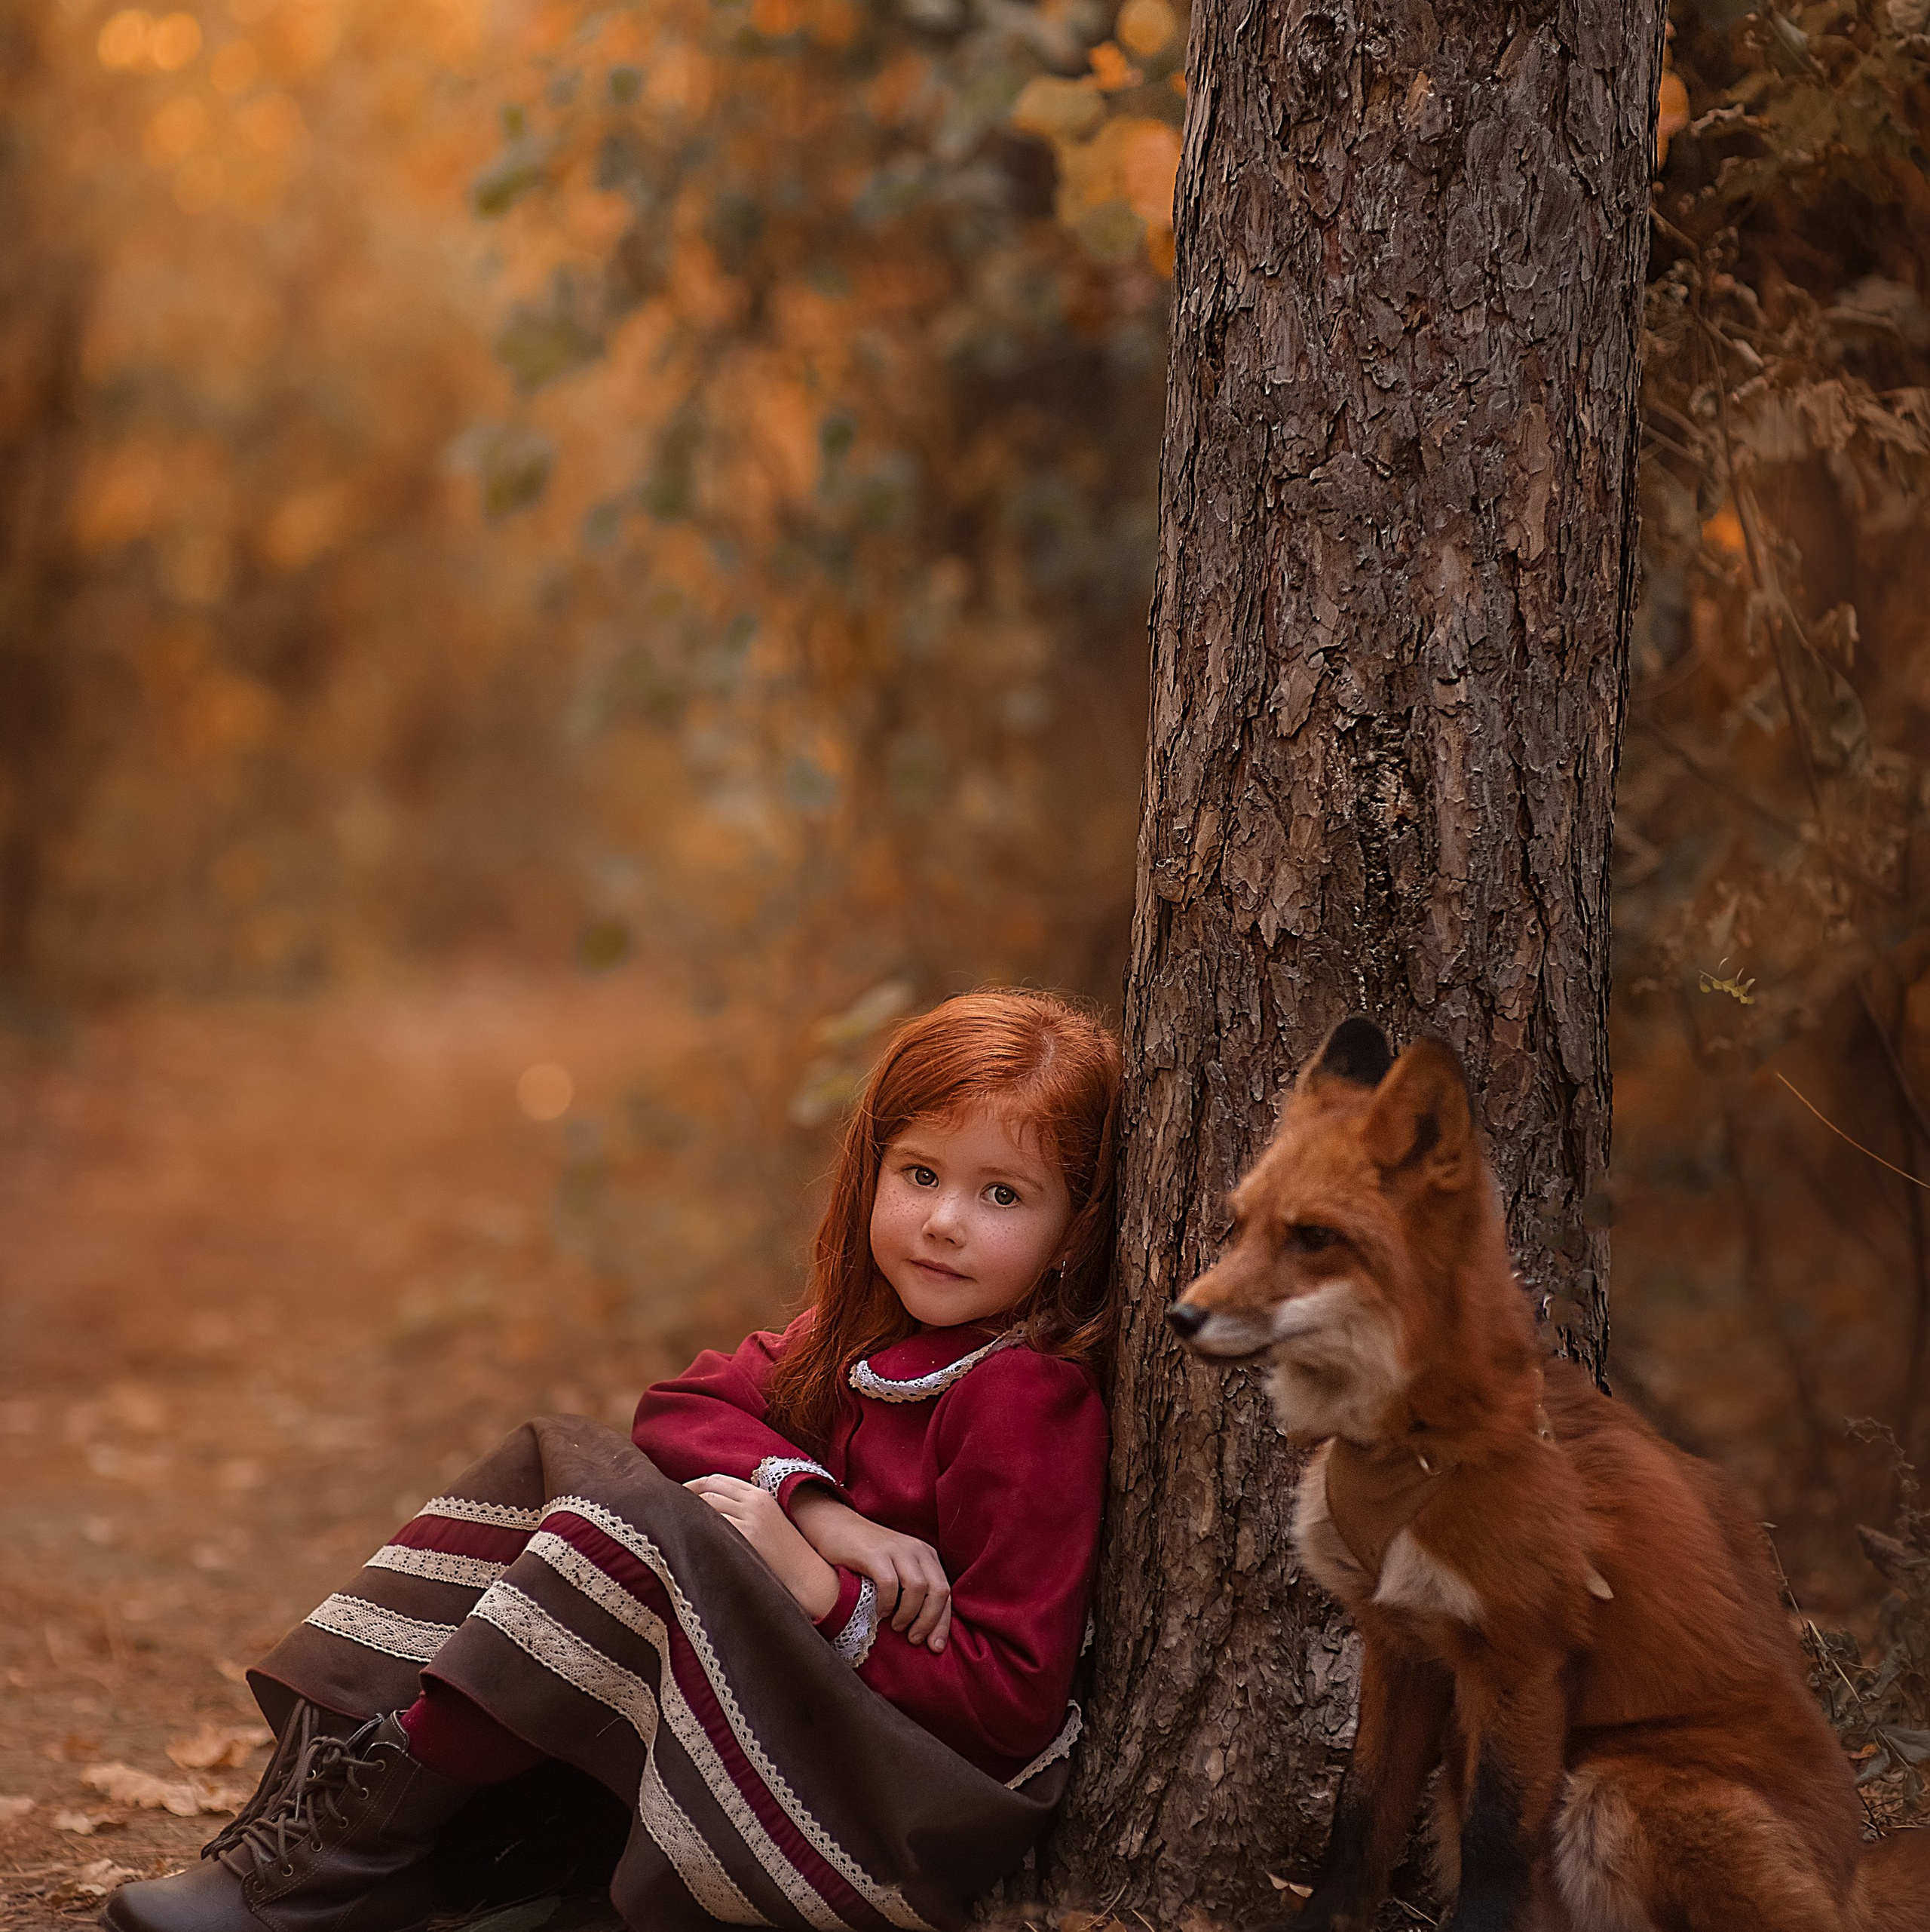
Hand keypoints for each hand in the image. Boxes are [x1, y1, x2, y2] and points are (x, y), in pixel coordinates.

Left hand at [684, 1476, 840, 1620]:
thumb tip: (707, 1511)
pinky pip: (713, 1526)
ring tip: (672, 1525)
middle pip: (708, 1487)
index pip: (718, 1479)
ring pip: (707, 1505)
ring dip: (687, 1514)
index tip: (678, 1495)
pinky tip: (686, 1539)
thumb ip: (744, 1510)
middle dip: (684, 1495)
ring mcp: (750, 1519)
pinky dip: (697, 1529)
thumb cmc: (785, 1555)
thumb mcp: (769, 1521)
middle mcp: (754, 1502)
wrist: (808, 1577)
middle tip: (667, 1509)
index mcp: (759, 1495)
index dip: (694, 1485)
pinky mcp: (747, 1538)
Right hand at [789, 1490, 952, 1651]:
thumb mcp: (897, 1569)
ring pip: (918, 1588)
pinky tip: (880, 1612)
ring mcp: (896, 1549)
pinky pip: (890, 1584)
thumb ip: (913, 1590)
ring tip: (895, 1626)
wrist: (835, 1526)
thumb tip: (927, 1630)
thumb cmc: (866, 1557)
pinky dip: (887, 1604)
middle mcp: (916, 1550)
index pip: (945, 1592)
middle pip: (938, 1591)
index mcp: (926, 1555)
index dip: (942, 1622)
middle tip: (914, 1638)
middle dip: (929, 1621)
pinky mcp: (875, 1553)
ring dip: (908, 1614)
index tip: (936, 1647)